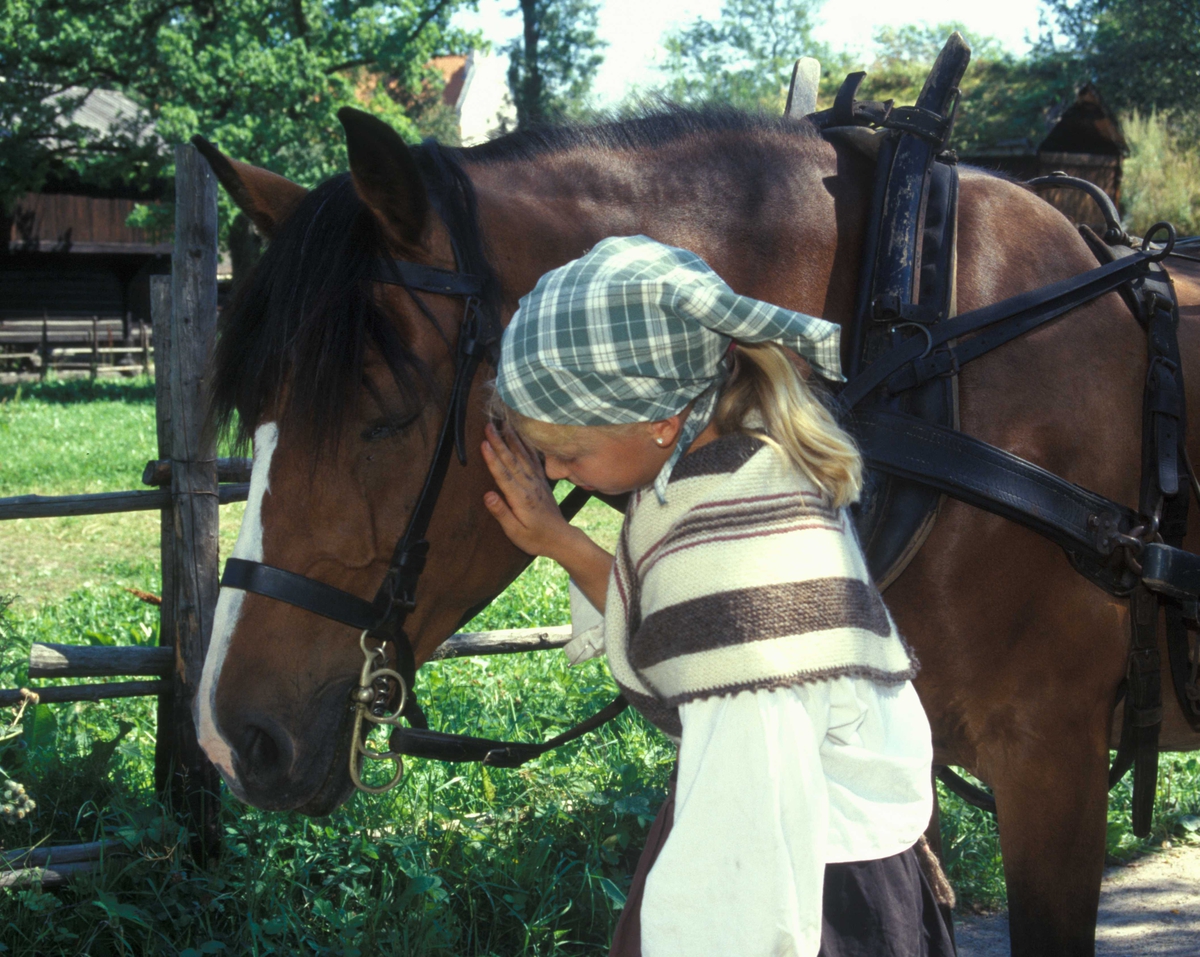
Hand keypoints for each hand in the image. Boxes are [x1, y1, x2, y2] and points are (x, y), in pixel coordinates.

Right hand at [482, 422, 573, 557]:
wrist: (560, 538)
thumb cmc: (535, 538)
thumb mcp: (515, 532)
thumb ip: (502, 513)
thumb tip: (488, 495)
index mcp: (521, 498)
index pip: (504, 475)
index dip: (492, 458)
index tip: (483, 443)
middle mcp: (530, 485)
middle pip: (512, 460)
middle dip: (499, 442)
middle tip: (488, 425)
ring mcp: (537, 481)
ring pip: (523, 456)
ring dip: (512, 439)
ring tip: (503, 423)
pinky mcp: (542, 481)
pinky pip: (533, 459)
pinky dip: (527, 446)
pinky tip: (522, 436)